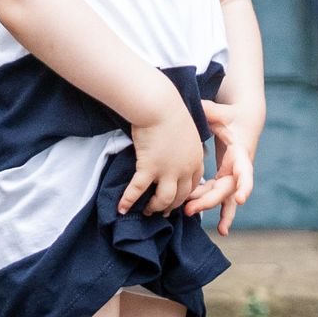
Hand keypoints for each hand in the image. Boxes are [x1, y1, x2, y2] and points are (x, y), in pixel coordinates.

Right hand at [118, 90, 207, 215]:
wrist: (159, 105)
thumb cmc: (170, 110)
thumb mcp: (187, 130)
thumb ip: (185, 145)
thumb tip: (178, 149)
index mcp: (196, 158)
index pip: (194, 184)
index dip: (185, 194)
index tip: (177, 198)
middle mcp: (184, 168)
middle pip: (180, 196)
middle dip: (171, 206)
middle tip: (162, 210)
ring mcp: (167, 170)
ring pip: (164, 199)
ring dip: (155, 207)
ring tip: (146, 211)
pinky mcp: (149, 168)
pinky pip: (138, 190)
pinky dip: (128, 200)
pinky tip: (121, 208)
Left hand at [183, 98, 259, 235]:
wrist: (245, 120)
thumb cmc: (232, 116)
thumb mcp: (221, 112)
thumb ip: (209, 110)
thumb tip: (196, 105)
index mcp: (240, 152)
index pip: (245, 172)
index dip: (244, 185)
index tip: (241, 199)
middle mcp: (239, 168)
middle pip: (226, 189)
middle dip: (209, 200)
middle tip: (189, 208)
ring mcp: (233, 176)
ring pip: (222, 196)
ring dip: (207, 205)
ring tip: (188, 213)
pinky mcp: (226, 179)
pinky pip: (220, 198)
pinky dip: (218, 211)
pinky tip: (220, 230)